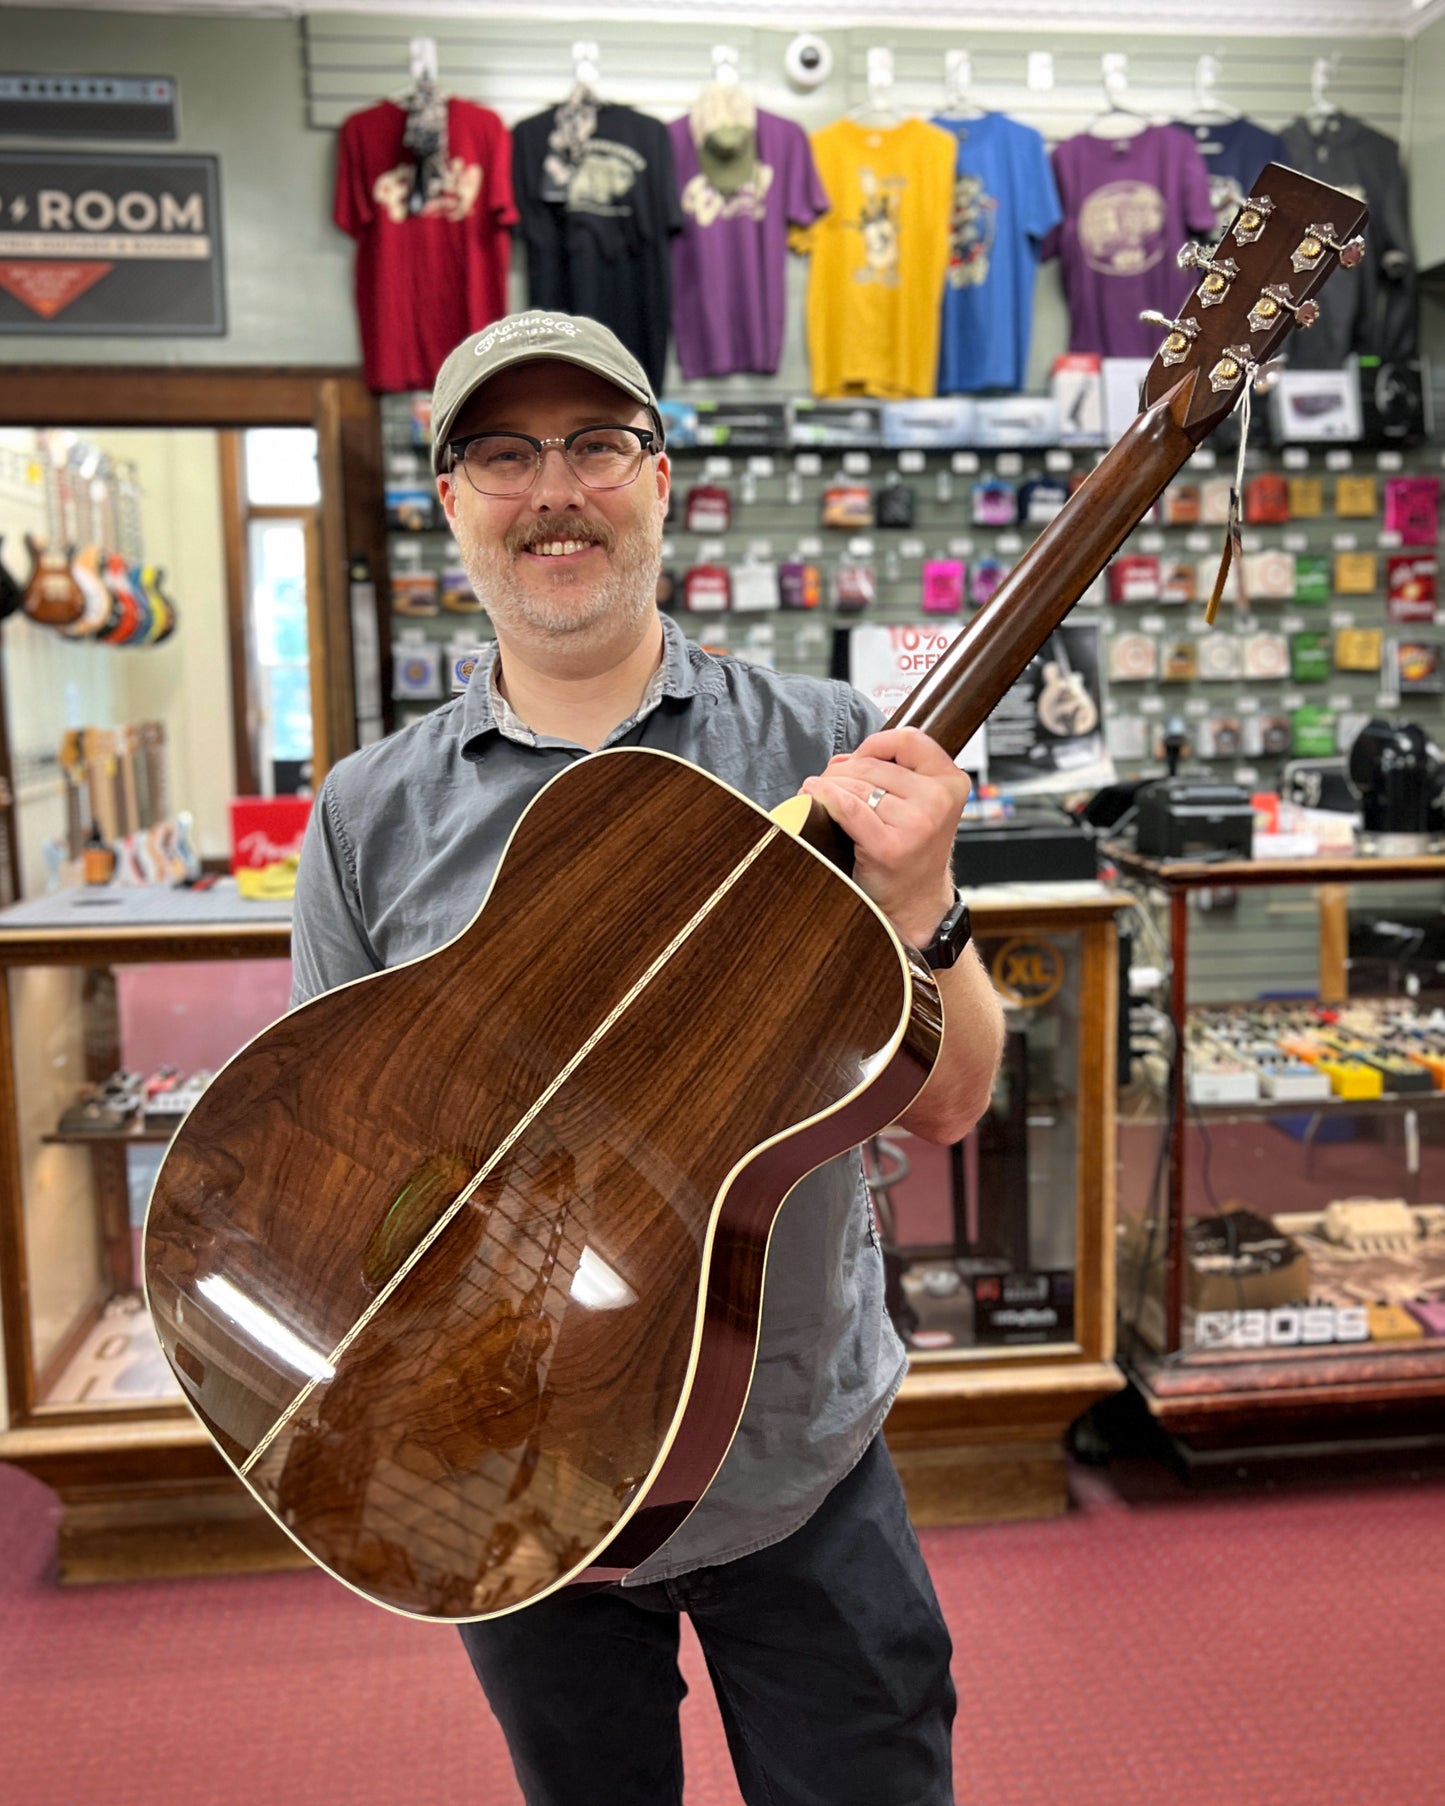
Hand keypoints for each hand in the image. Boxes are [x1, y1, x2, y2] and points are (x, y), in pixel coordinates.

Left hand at [799, 726, 969, 947]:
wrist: (914, 903)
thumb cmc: (911, 850)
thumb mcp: (919, 804)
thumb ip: (891, 772)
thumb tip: (842, 759)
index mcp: (950, 782)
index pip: (908, 739)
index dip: (876, 744)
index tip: (860, 759)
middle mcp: (938, 801)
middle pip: (873, 764)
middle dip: (843, 771)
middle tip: (830, 784)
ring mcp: (916, 824)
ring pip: (856, 785)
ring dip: (829, 786)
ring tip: (818, 795)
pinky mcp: (888, 846)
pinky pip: (847, 808)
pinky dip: (825, 797)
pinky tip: (813, 796)